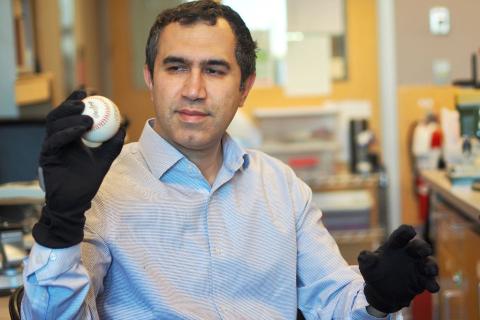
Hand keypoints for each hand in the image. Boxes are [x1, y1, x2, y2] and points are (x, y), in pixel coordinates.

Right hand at [32, 91, 125, 247]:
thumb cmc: (88, 181)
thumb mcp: (104, 160)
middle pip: (58, 115)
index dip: (75, 100)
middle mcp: (57, 139)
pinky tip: (80, 131)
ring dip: (70, 118)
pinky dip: (67, 133)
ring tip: (88, 118)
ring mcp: (50, 147)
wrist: (76, 202)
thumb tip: (123, 128)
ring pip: (54, 124)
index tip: (89, 92)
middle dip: (70, 104)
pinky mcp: (46, 156)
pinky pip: (54, 141)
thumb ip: (112, 145)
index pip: (69, 114)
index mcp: (68, 137)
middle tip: (85, 101)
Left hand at [358, 225, 439, 313]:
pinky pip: (430, 280)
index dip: (406, 231)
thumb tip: (364, 255)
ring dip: (431, 265)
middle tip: (424, 250)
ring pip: (429, 262)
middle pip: (418, 246)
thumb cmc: (374, 273)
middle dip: (422, 247)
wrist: (380, 292)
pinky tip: (432, 287)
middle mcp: (408, 254)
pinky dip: (432, 283)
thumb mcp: (367, 266)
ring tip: (430, 270)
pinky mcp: (422, 280)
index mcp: (395, 246)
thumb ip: (366, 259)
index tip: (410, 231)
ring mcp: (417, 267)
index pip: (401, 235)